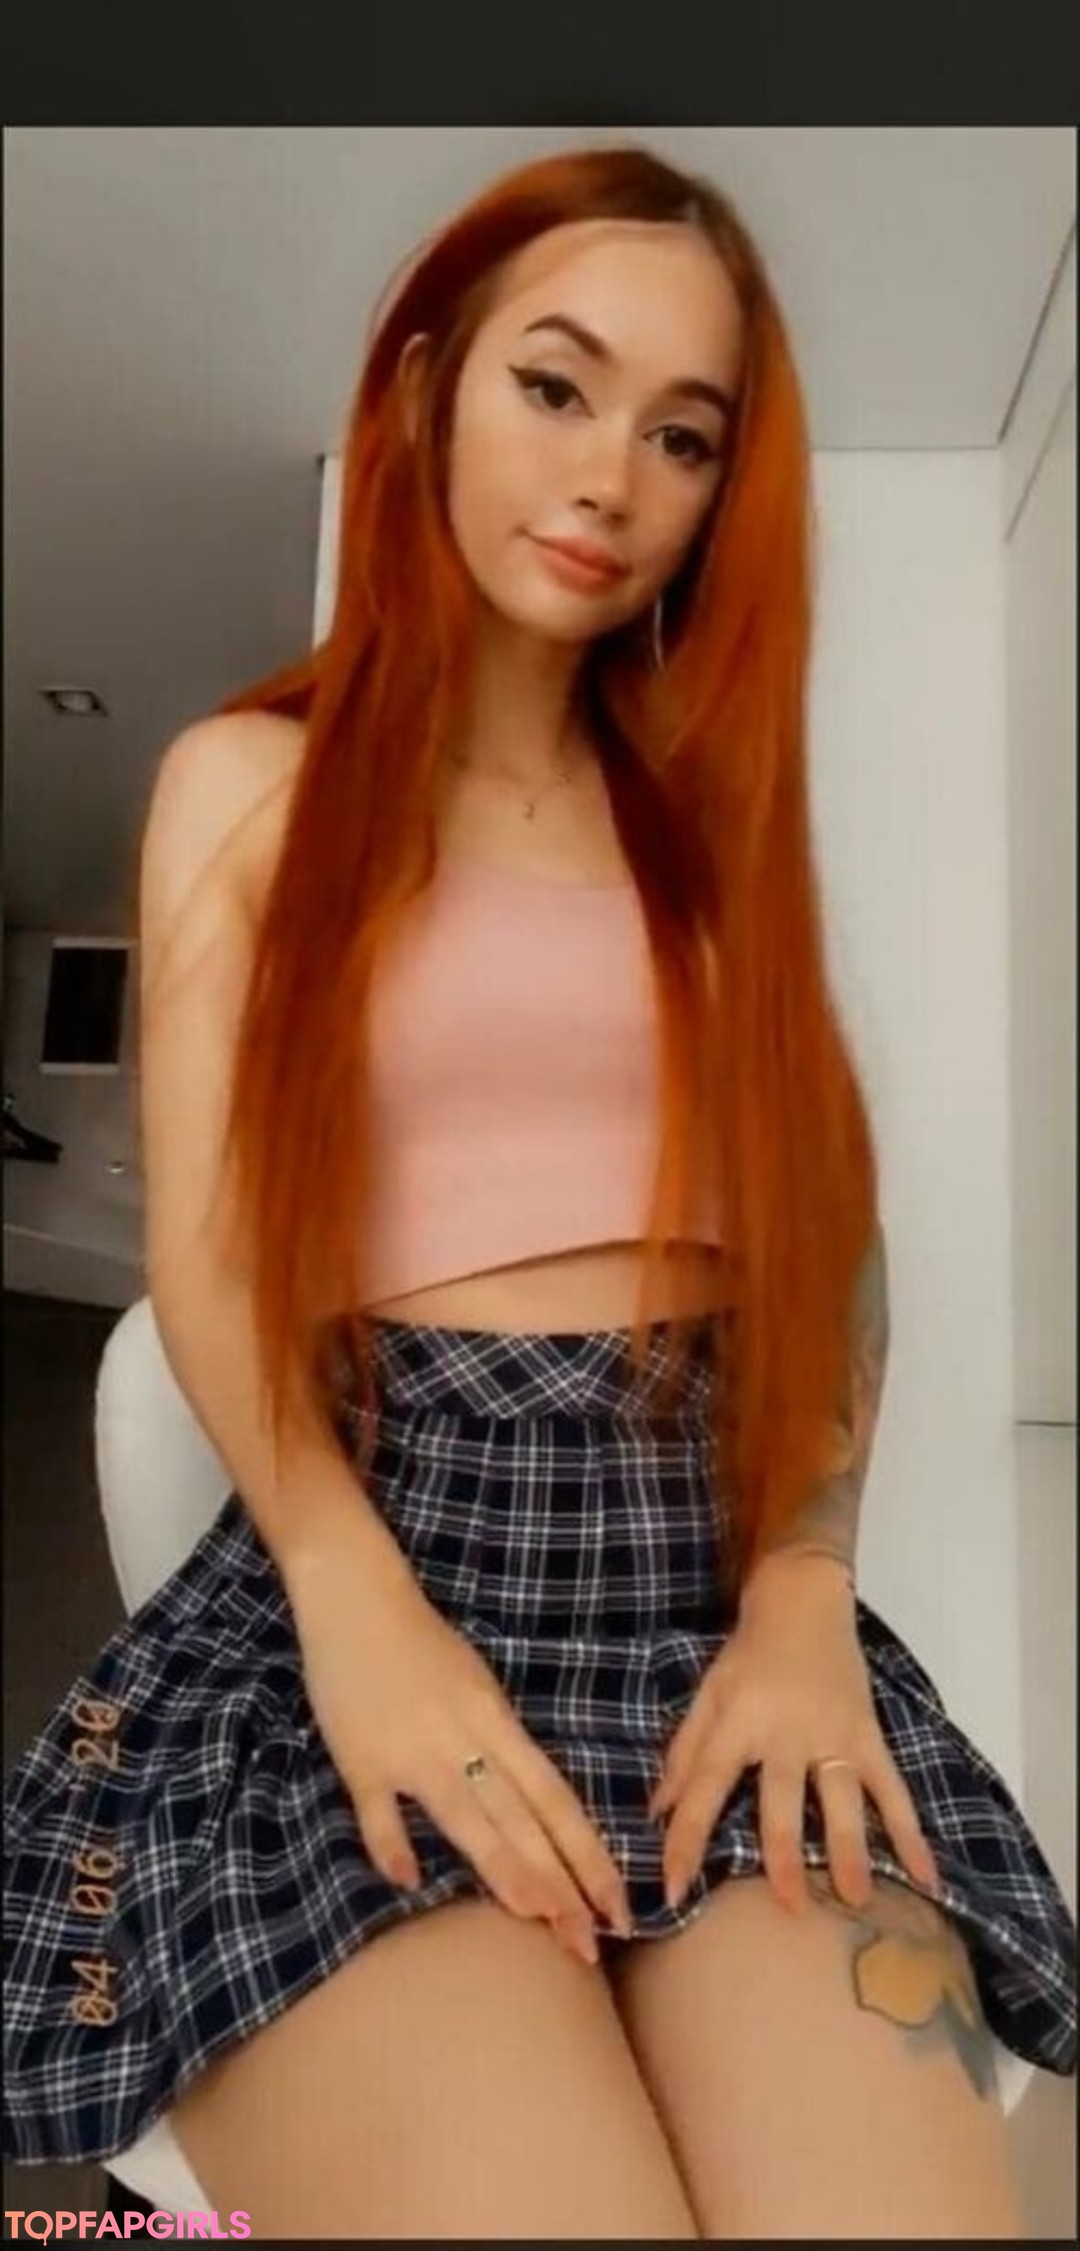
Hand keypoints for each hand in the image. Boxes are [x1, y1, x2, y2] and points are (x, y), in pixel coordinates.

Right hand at [287, 1531, 633, 1966]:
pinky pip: (379, 1808)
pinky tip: (409, 1883)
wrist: (356, 1594)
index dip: (590, 1856)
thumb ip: (498, 1745)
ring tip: (537, 1918)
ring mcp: (413, 1749)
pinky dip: (392, 1843)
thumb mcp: (475, 1687)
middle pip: (523, 1819)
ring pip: (468, 1815)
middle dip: (560, 1884)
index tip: (621, 1906)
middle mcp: (465, 1739)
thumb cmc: (419, 1642)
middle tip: (591, 1943)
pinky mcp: (362, 1757)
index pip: (556, 1800)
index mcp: (497, 1721)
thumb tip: (529, 1805)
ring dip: (505, 1867)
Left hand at [647, 1555, 941, 1914]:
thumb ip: (684, 1754)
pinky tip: (925, 1875)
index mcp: (738, 1722)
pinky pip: (893, 1788)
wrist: (804, 1602)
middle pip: (783, 1799)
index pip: (706, 1786)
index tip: (672, 1888)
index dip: (686, 1838)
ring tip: (857, 1899)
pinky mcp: (868, 1735)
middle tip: (790, 1907)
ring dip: (850, 1849)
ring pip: (843, 1799)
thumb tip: (654, 1814)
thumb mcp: (708, 1695)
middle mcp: (787, 1732)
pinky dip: (911, 1832)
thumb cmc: (748, 1654)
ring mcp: (834, 1734)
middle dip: (784, 1854)